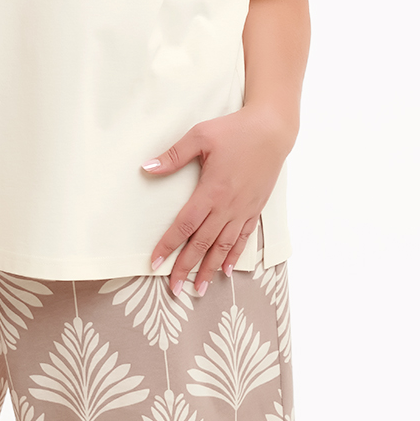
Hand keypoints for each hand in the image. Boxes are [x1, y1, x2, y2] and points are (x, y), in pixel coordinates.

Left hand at [144, 104, 294, 296]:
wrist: (272, 131)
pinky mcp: (255, 209)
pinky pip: (243, 238)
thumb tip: (147, 167)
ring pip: (223, 247)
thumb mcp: (200, 136)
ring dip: (209, 269)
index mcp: (211, 191)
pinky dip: (234, 256)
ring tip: (198, 288)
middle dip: (186, 268)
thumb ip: (173, 155)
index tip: (155, 263)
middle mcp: (227, 207)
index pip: (185, 226)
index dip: (168, 246)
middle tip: (174, 290)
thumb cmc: (235, 131)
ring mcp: (243, 210)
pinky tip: (226, 270)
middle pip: (202, 244)